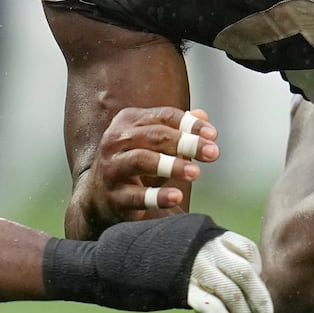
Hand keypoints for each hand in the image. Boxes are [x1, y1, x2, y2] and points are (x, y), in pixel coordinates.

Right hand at [77, 107, 219, 234]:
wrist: (100, 196)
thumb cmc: (135, 163)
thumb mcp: (155, 143)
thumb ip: (178, 129)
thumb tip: (202, 115)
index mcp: (128, 121)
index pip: (164, 116)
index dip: (190, 125)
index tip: (213, 136)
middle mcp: (116, 140)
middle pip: (155, 136)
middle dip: (186, 143)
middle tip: (213, 153)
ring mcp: (112, 168)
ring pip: (142, 160)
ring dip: (171, 165)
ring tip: (195, 172)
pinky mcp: (113, 196)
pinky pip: (136, 196)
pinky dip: (157, 197)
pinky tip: (177, 196)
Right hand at [77, 214, 272, 312]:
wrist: (101, 263)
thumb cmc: (133, 255)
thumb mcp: (173, 246)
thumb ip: (198, 255)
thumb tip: (222, 276)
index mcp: (202, 231)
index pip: (245, 248)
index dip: (256, 270)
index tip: (257, 288)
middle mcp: (201, 246)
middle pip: (244, 273)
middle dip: (259, 297)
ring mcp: (191, 266)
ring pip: (232, 294)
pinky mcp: (179, 288)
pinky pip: (214, 310)